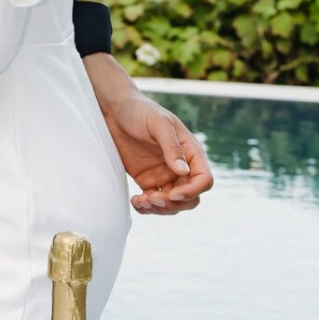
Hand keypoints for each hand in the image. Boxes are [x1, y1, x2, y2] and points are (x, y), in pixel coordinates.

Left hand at [83, 54, 211, 213]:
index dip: (193, 191)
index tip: (172, 194)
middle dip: (174, 204)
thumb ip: (171, 146)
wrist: (115, 110)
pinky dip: (146, 207)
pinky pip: (153, 202)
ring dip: (159, 209)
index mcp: (190, 151)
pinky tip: (135, 202)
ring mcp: (165, 175)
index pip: (204, 179)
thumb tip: (183, 172)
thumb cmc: (140, 110)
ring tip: (140, 201)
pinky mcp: (148, 180)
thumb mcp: (158, 123)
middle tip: (153, 199)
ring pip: (172, 204)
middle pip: (190, 197)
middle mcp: (181, 166)